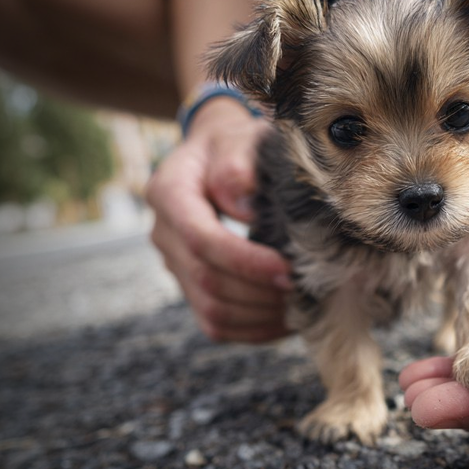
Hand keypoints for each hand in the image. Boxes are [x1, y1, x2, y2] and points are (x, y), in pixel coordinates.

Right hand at [146, 98, 292, 341]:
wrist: (217, 154)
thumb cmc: (235, 144)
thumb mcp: (238, 138)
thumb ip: (237, 165)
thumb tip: (245, 209)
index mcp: (168, 192)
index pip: (200, 239)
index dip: (244, 261)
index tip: (287, 269)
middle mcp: (164, 234)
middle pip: (205, 280)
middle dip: (258, 291)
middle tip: (305, 288)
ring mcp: (175, 264)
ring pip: (211, 310)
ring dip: (259, 315)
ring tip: (301, 306)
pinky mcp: (190, 286)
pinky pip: (216, 324)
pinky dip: (254, 329)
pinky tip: (287, 318)